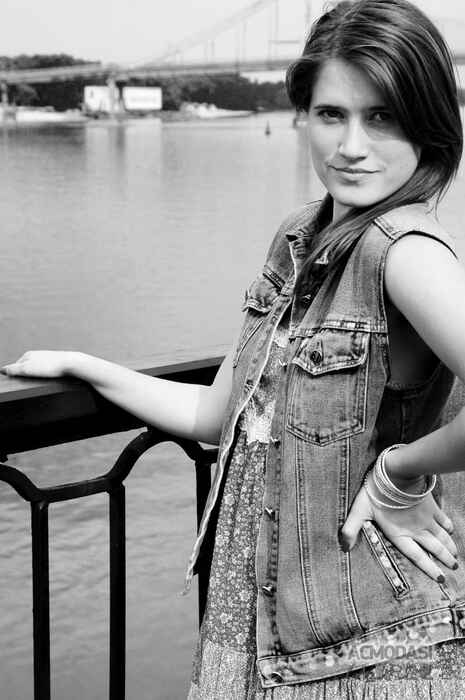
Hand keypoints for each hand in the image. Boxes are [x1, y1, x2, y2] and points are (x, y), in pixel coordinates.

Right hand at [1, 351, 71, 378]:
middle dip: (26, 376)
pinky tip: (48, 378)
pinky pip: (46, 370)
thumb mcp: (28, 369)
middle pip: (26, 368)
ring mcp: (46, 358)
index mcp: (28, 355)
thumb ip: (14, 369)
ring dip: (36, 376)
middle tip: (28, 384)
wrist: (71, 364)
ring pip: (36, 369)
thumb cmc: (49, 366)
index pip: (15, 366)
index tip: (16, 383)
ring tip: (39, 382)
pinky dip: (45, 375)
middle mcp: (37, 354)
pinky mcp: (55, 363)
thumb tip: (2, 370)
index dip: (15, 375)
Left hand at [339, 467, 457, 581]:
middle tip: (455, 568)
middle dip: (445, 559)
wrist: (395, 473)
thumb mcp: (359, 511)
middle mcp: (416, 529)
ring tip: (456, 556)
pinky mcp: (431, 506)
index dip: (429, 568)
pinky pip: (443, 520)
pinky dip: (449, 528)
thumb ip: (351, 529)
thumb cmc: (375, 493)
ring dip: (450, 547)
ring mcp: (426, 518)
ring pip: (442, 536)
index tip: (441, 578)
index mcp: (399, 534)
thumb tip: (343, 547)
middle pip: (434, 548)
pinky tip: (451, 532)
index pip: (417, 556)